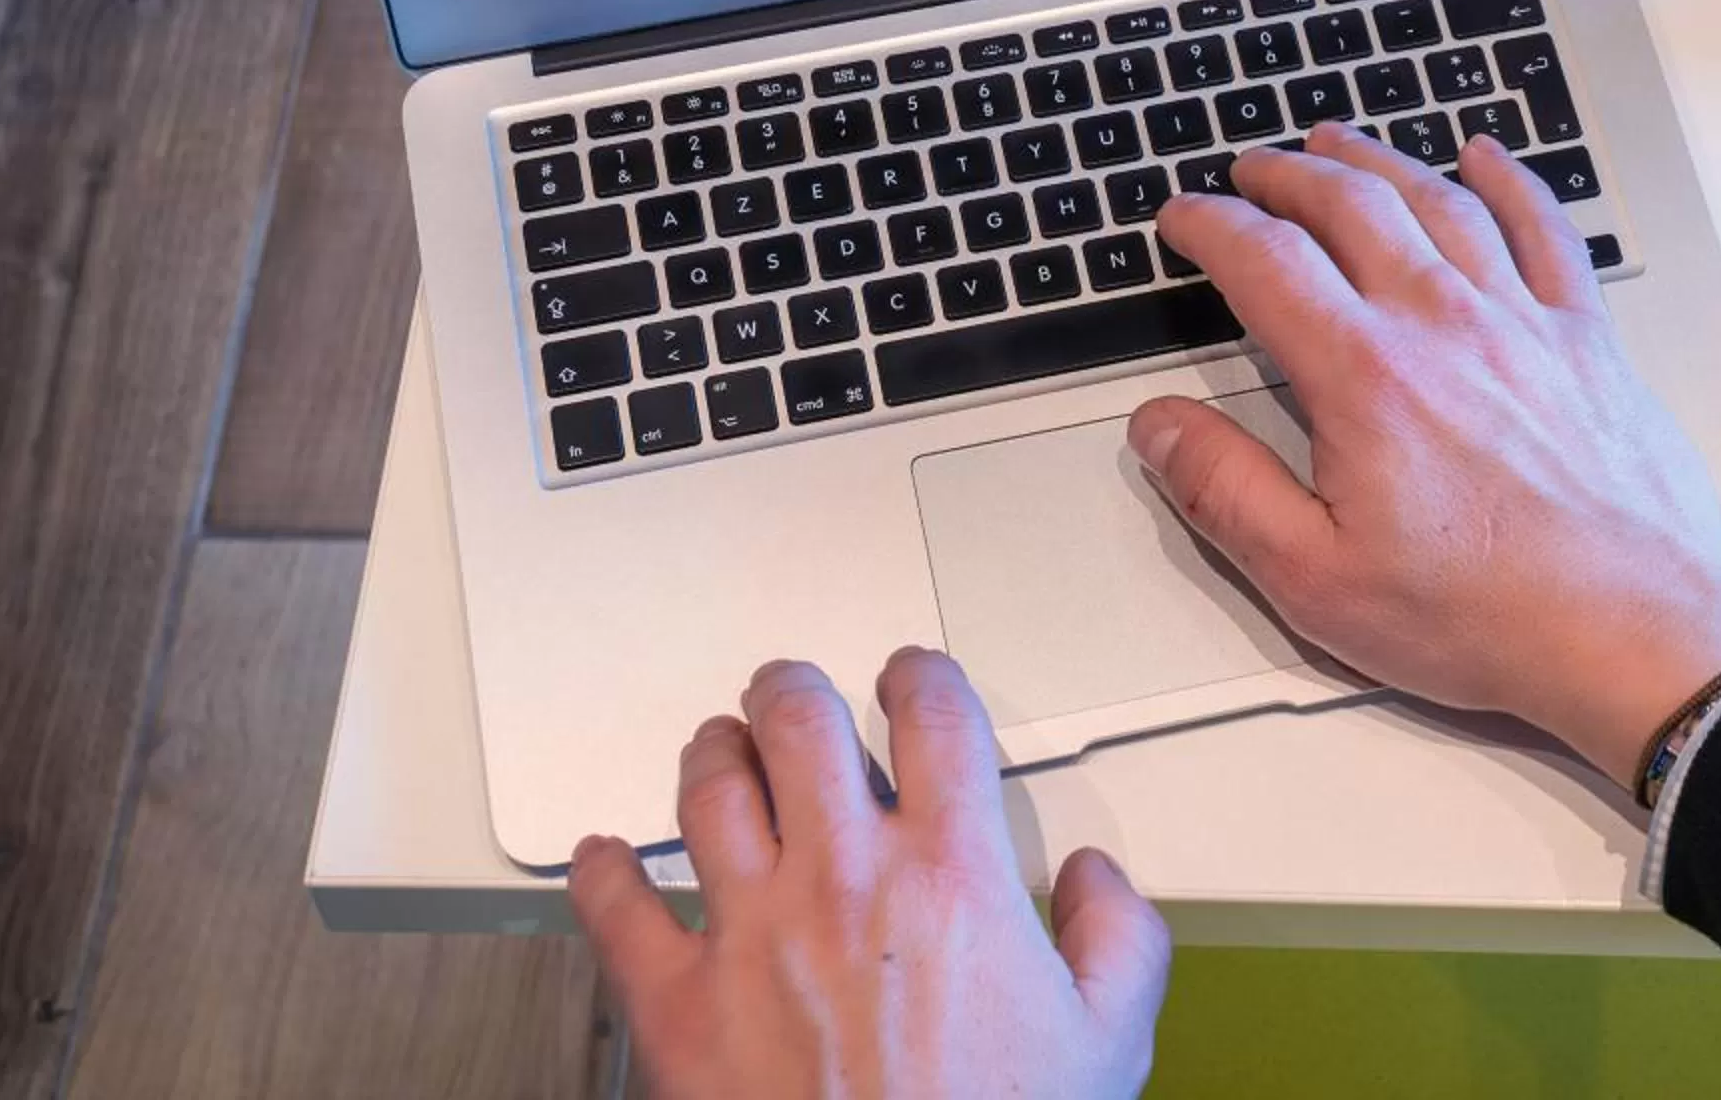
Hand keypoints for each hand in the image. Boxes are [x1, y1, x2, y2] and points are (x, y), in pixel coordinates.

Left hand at [567, 651, 1169, 1099]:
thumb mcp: (1109, 1043)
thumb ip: (1119, 942)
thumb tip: (1097, 884)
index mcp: (952, 876)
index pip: (933, 716)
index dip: (920, 676)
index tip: (910, 679)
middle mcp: (844, 882)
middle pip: (799, 722)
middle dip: (794, 691)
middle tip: (794, 696)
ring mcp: (750, 936)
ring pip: (707, 789)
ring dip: (713, 755)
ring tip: (720, 751)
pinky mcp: (677, 1006)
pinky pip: (616, 910)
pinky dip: (601, 875)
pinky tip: (603, 862)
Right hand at [1136, 127, 1720, 786]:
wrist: (1636, 631)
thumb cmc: (1489, 617)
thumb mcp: (1319, 581)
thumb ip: (1227, 493)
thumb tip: (1159, 427)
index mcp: (1367, 377)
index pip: (1267, 263)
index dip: (1212, 225)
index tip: (1184, 216)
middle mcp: (1444, 323)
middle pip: (1352, 207)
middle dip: (1288, 177)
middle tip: (1253, 170)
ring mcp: (1524, 321)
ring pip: (1441, 201)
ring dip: (1379, 162)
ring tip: (1339, 146)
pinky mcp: (1588, 339)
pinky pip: (1545, 229)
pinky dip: (1510, 181)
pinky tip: (1486, 158)